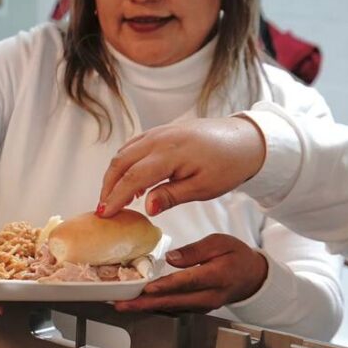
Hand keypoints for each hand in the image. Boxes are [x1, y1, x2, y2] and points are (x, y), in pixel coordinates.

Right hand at [98, 117, 265, 217]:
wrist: (244, 140)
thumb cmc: (227, 165)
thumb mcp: (202, 188)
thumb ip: (171, 196)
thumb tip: (146, 207)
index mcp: (170, 153)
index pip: (133, 178)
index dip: (116, 197)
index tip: (105, 215)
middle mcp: (159, 138)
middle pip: (121, 162)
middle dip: (108, 186)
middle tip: (104, 209)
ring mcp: (159, 132)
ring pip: (125, 152)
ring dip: (115, 174)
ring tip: (114, 198)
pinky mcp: (162, 131)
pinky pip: (134, 145)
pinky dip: (126, 163)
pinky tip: (131, 180)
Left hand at [114, 234, 267, 313]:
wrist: (251, 277)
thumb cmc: (236, 256)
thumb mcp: (220, 242)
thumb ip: (196, 250)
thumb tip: (172, 257)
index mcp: (217, 276)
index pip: (188, 282)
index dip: (166, 286)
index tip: (148, 287)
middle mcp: (209, 296)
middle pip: (174, 301)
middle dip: (146, 304)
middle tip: (123, 304)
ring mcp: (203, 305)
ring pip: (172, 308)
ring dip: (147, 307)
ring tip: (125, 304)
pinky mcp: (197, 308)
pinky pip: (175, 308)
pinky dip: (156, 306)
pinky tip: (140, 303)